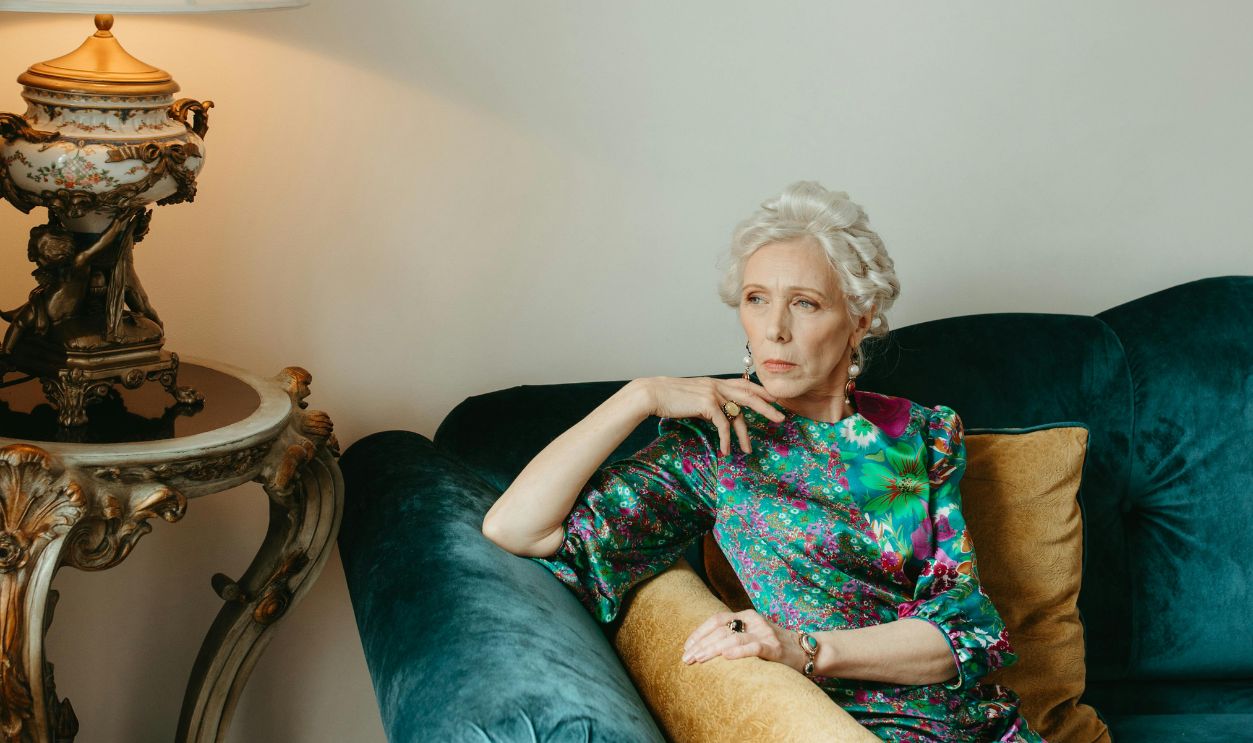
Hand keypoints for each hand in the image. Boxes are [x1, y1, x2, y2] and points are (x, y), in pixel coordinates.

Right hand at [634, 377, 784, 455]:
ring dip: (745, 434)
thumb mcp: (692, 397)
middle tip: (781, 418)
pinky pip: (723, 425)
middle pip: (750, 396)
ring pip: (739, 413)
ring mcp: (713, 393)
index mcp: (715, 382)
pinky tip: (725, 451)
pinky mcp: (707, 403)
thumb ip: (708, 403)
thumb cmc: (669, 398)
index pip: (744, 385)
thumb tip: (718, 415)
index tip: (774, 399)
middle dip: (767, 408)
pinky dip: (725, 440)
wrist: (652, 393)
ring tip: (749, 450)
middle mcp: (717, 385)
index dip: (760, 392)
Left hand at [681, 609, 806, 671]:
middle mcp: (754, 621)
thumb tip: (704, 647)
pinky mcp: (775, 648)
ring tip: (698, 659)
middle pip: (721, 631)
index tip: (686, 647)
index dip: (699, 633)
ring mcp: (765, 633)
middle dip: (701, 645)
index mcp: (746, 616)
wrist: (806, 651)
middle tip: (686, 659)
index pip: (716, 620)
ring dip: (713, 649)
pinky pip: (754, 648)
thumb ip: (733, 636)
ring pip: (733, 639)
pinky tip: (725, 657)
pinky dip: (739, 652)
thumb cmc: (774, 646)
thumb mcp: (752, 635)